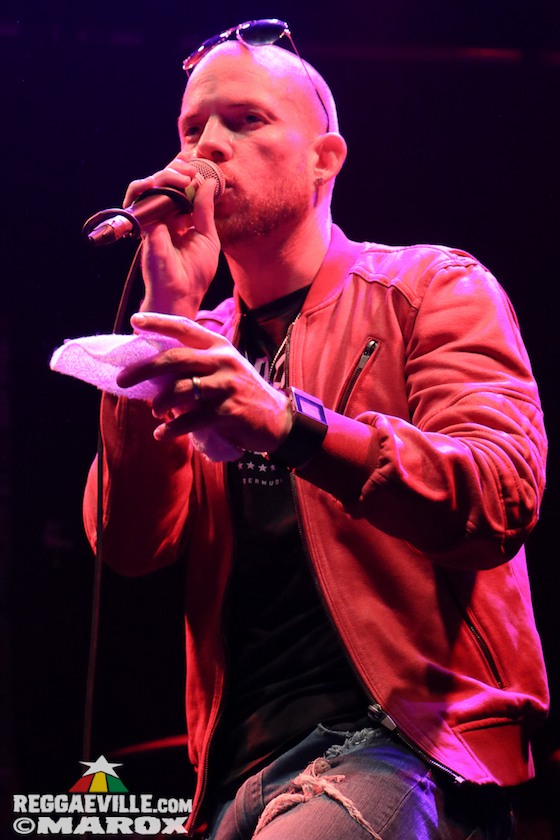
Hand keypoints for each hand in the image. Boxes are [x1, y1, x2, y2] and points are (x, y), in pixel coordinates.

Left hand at [116, 312, 291, 457]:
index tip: (135, 321)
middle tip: (122, 380)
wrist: (277, 420)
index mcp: (219, 347)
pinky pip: (191, 419)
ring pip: (180, 390)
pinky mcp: (229, 412)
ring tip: (155, 411)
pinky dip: (171, 428)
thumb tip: (153, 372)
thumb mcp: (224, 369)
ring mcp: (226, 386)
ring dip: (160, 403)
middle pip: (175, 358)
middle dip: (144, 369)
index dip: (159, 322)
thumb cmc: (242, 393)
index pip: (185, 329)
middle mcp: (223, 361)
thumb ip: (196, 365)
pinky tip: (160, 433)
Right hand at [124, 155, 221, 316]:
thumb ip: (205, 211)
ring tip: (182, 176)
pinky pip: (139, 197)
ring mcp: (154, 220)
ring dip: (166, 175)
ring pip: (152, 185)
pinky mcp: (145, 223)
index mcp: (182, 222)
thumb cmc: (195, 273)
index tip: (200, 173)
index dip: (188, 177)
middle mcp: (166, 218)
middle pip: (166, 184)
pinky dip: (146, 185)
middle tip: (190, 170)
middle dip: (177, 170)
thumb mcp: (208, 237)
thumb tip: (208, 183)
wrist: (181, 293)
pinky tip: (162, 182)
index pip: (181, 191)